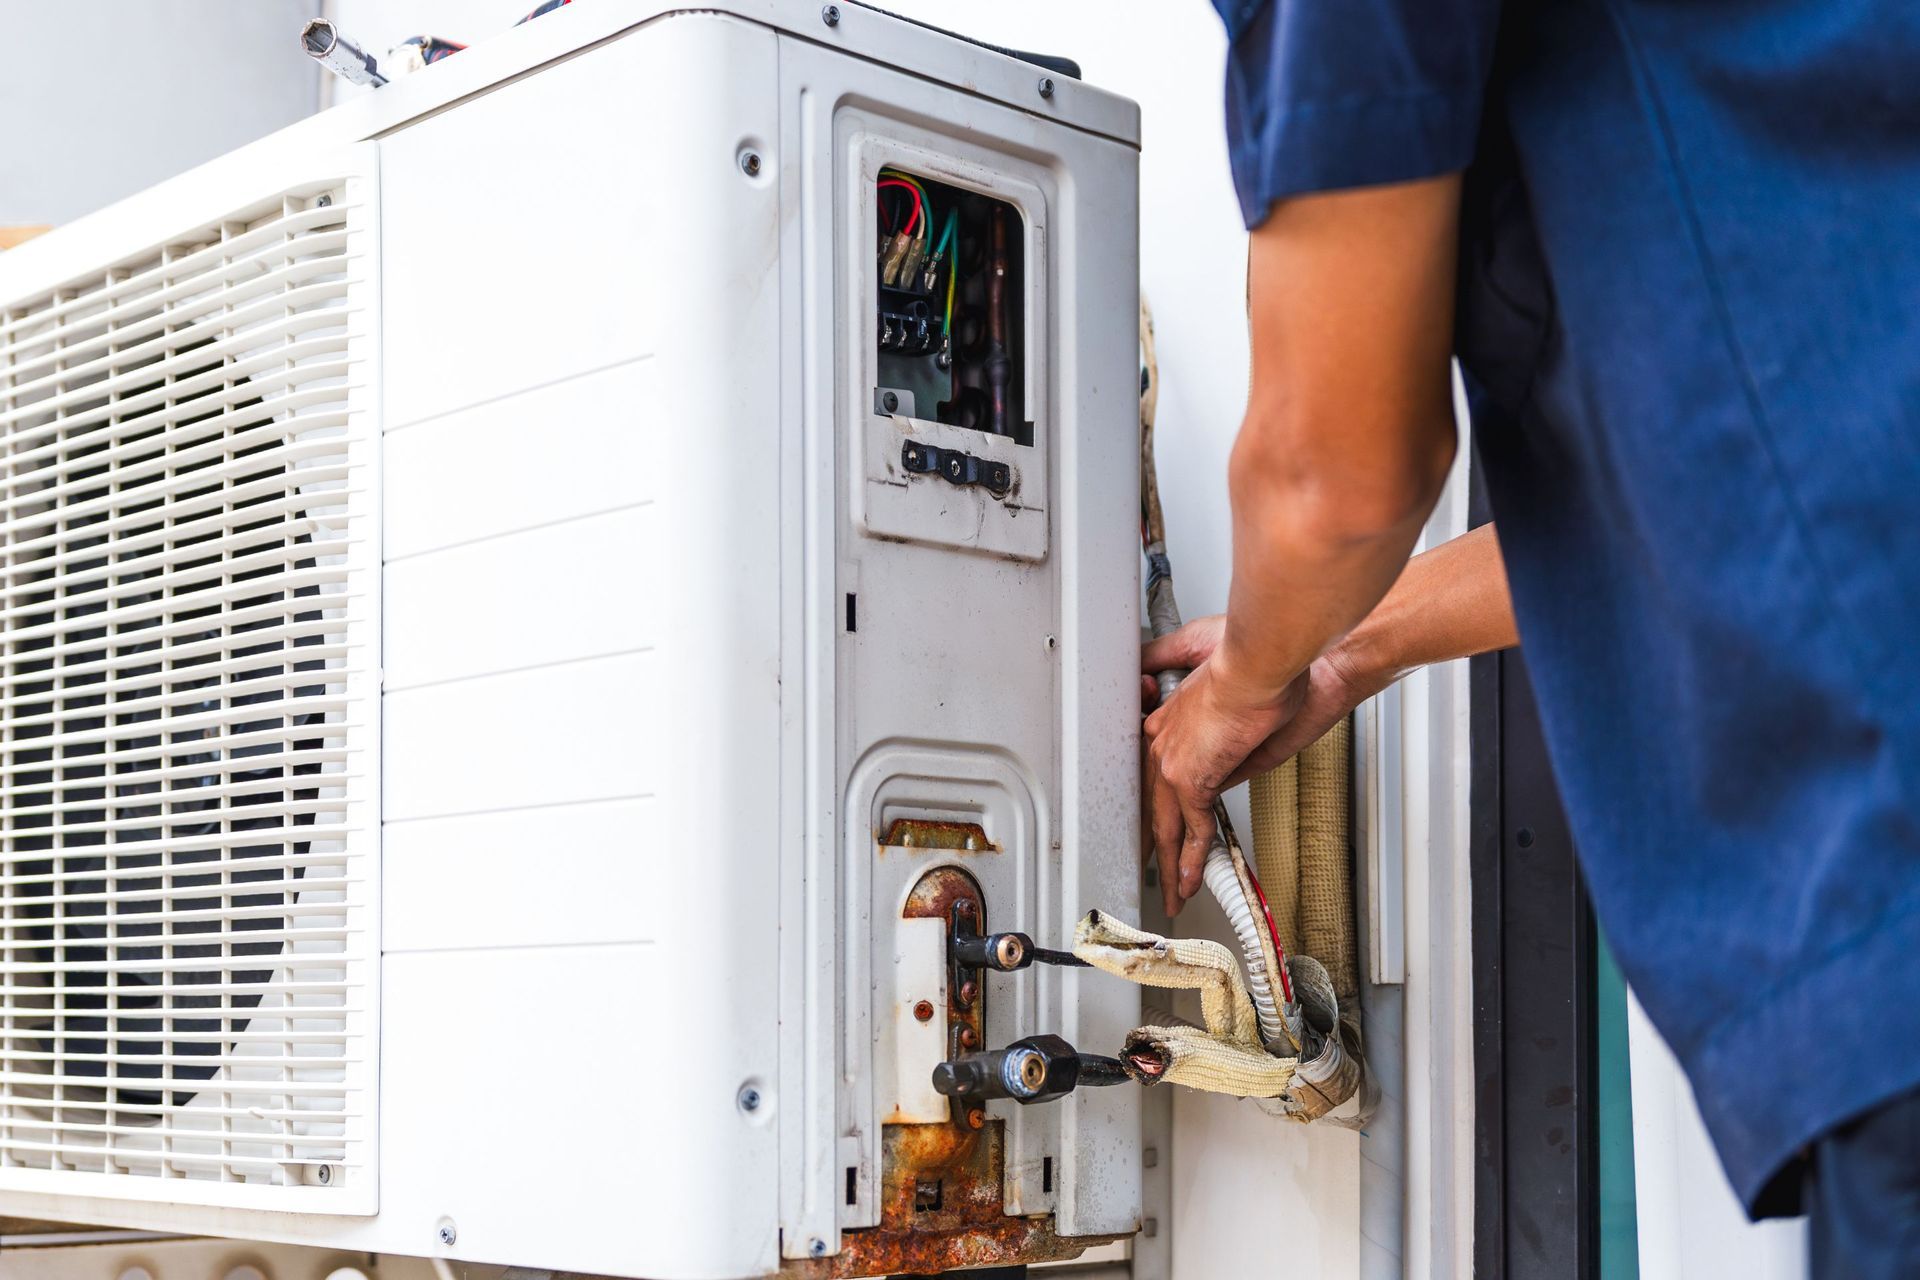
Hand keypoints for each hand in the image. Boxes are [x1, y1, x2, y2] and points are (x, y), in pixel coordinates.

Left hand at [1141, 620, 1303, 915]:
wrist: (1263, 662)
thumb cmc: (1257, 669)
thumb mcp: (1235, 712)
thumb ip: (1225, 748)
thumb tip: (1228, 770)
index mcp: (1168, 723)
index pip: (1155, 778)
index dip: (1158, 808)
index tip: (1160, 830)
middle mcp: (1162, 741)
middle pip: (1153, 806)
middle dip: (1156, 845)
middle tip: (1159, 874)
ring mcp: (1173, 761)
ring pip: (1167, 825)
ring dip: (1172, 864)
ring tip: (1176, 892)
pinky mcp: (1192, 776)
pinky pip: (1193, 829)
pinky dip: (1193, 859)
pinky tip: (1193, 878)